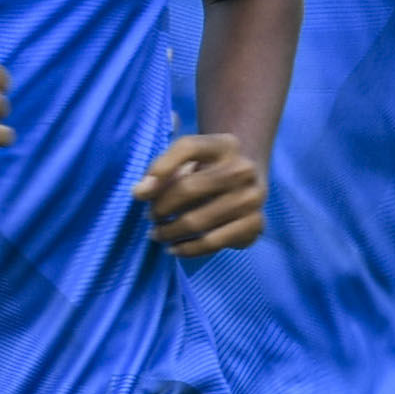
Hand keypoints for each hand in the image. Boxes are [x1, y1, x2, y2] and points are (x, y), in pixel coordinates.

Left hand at [132, 130, 266, 254]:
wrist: (245, 185)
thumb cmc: (206, 171)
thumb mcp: (187, 161)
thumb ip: (160, 171)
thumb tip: (139, 192)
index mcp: (225, 144)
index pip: (188, 147)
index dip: (160, 166)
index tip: (138, 193)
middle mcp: (244, 168)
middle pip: (189, 187)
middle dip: (161, 207)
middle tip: (149, 216)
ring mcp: (252, 198)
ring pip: (198, 220)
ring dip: (170, 231)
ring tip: (157, 234)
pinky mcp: (256, 225)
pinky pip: (213, 242)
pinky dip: (188, 249)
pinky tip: (174, 248)